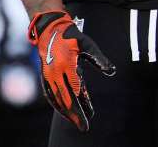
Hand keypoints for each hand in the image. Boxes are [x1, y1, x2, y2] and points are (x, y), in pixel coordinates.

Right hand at [29, 10, 115, 131]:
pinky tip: (63, 111)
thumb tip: (112, 72)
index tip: (91, 116)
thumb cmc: (72, 37)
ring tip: (76, 122)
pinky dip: (57, 105)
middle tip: (84, 127)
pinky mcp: (44, 76)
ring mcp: (47, 76)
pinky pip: (50, 94)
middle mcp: (54, 74)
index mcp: (66, 67)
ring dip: (65, 113)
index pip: (76, 92)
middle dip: (75, 115)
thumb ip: (99, 60)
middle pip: (65, 100)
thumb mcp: (88, 45)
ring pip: (56, 100)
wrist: (50, 30)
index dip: (84, 106)